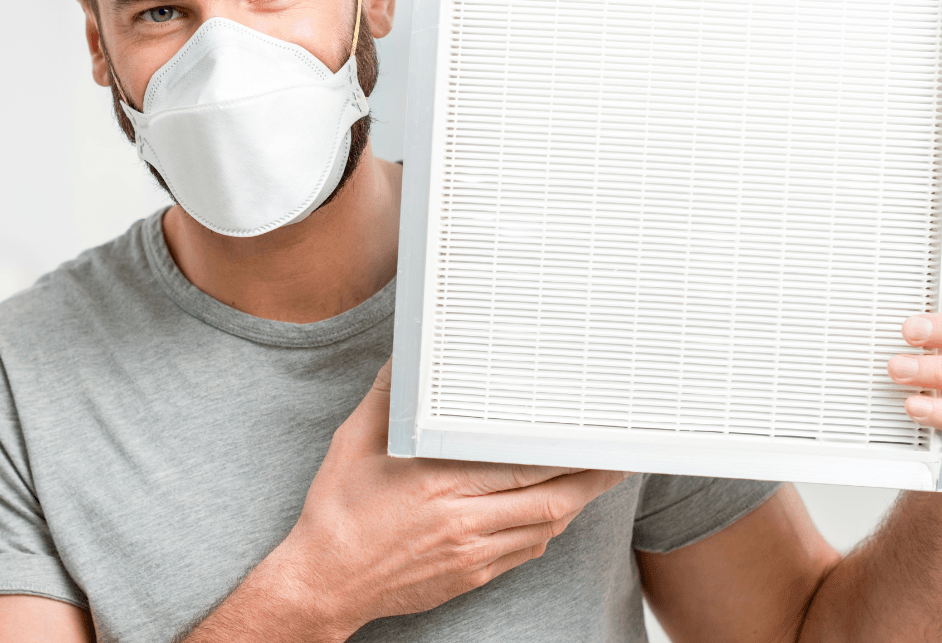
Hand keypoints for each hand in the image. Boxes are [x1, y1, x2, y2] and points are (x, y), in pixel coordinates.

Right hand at [260, 359, 626, 635]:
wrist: (325, 582)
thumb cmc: (337, 512)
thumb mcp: (353, 444)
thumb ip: (387, 400)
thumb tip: (404, 361)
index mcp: (439, 484)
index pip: (523, 467)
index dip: (565, 454)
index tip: (588, 435)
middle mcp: (463, 522)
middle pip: (550, 502)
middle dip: (589, 479)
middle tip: (616, 458)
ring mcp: (471, 554)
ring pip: (544, 529)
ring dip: (574, 505)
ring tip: (594, 481)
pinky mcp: (471, 576)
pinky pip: (525, 552)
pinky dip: (545, 530)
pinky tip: (550, 513)